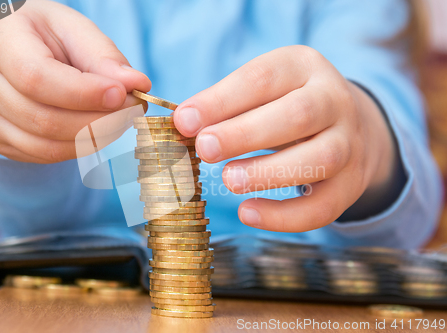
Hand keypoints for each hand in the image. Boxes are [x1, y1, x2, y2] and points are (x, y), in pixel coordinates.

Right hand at [0, 0, 150, 162]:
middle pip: (44, 120)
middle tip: (133, 110)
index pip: (37, 78)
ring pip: (46, 146)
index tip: (123, 95)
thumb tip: (136, 84)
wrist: (9, 49)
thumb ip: (103, 55)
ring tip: (120, 119)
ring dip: (94, 139)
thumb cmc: (44, 35)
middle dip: (99, 121)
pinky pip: (44, 156)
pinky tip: (97, 130)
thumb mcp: (73, 28)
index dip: (84, 94)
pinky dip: (78, 148)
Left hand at [174, 45, 397, 231]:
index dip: (221, 101)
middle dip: (246, 134)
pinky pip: (324, 206)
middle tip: (205, 149)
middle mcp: (335, 101)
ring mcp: (350, 143)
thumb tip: (184, 124)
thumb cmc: (285, 105)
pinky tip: (247, 213)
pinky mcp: (351, 184)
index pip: (262, 79)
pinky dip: (285, 216)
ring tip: (227, 180)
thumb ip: (225, 104)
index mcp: (303, 68)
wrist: (348, 124)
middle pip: (299, 115)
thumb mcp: (261, 90)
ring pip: (321, 159)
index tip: (184, 121)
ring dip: (269, 173)